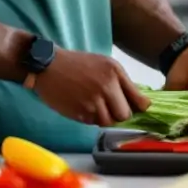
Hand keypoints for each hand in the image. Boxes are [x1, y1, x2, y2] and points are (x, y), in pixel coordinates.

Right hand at [33, 48, 150, 126]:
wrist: (48, 65)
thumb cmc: (77, 64)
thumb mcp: (104, 64)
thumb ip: (122, 82)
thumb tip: (140, 103)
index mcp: (115, 72)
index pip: (139, 100)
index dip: (139, 108)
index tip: (137, 109)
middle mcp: (106, 86)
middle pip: (125, 115)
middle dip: (119, 114)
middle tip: (110, 107)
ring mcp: (93, 101)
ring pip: (108, 122)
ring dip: (103, 118)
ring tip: (94, 106)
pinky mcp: (80, 112)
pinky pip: (93, 123)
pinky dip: (90, 118)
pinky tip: (83, 106)